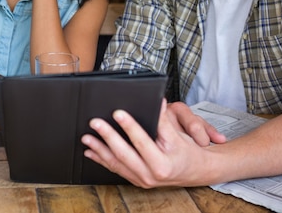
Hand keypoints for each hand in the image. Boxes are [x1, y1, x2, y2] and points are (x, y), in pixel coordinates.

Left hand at [81, 99, 225, 187]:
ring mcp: (142, 180)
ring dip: (99, 149)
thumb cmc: (187, 152)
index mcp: (162, 164)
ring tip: (86, 137)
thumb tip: (157, 102)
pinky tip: (91, 152)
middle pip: (124, 154)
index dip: (130, 126)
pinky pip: (116, 169)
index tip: (118, 113)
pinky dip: (102, 160)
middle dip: (107, 137)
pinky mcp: (136, 180)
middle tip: (95, 123)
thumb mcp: (178, 136)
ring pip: (116, 163)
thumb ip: (164, 120)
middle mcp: (150, 175)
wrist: (194, 171)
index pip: (142, 142)